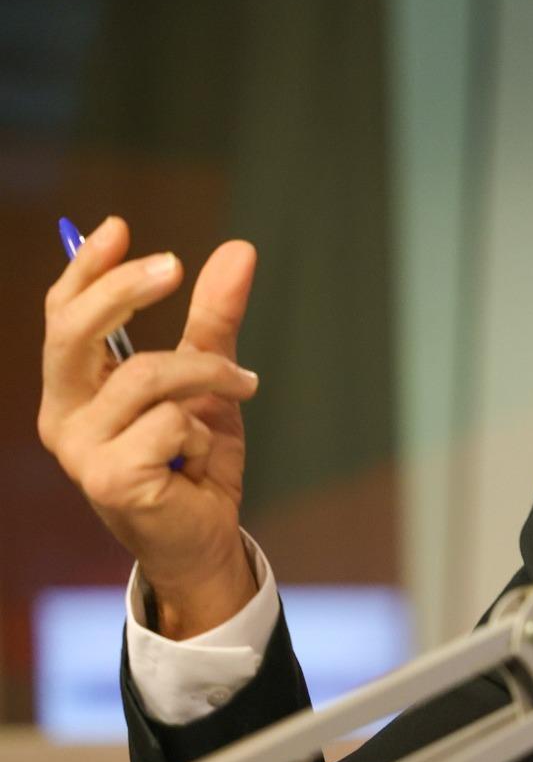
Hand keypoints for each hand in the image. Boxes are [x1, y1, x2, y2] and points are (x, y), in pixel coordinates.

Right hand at [37, 217, 262, 638]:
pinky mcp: (108, 479)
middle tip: (176, 266)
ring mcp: (80, 451)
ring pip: (145, 374)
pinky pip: (168, 422)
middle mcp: (63, 417)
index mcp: (75, 389)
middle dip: (124, 290)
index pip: (63, 317)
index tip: (117, 226)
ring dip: (207, 375)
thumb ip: (215, 319)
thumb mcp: (208, 378)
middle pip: (74, 332)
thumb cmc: (194, 457)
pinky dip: (201, 431)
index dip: (86, 270)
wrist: (208, 535)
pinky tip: (198, 458)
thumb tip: (238, 249)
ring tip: (240, 388)